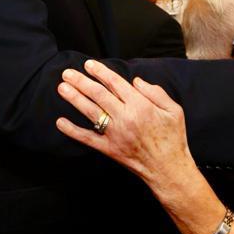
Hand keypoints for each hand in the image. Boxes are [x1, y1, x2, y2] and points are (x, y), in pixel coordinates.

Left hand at [56, 60, 193, 185]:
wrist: (168, 169)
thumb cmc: (173, 138)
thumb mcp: (173, 110)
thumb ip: (155, 92)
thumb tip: (136, 81)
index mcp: (141, 105)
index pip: (115, 83)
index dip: (100, 72)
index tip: (89, 64)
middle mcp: (125, 117)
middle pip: (98, 94)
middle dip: (81, 81)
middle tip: (67, 73)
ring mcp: (115, 134)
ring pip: (90, 112)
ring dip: (74, 99)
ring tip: (62, 88)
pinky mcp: (109, 149)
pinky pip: (87, 138)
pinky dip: (72, 130)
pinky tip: (60, 122)